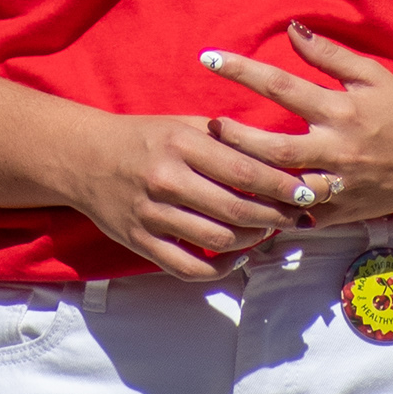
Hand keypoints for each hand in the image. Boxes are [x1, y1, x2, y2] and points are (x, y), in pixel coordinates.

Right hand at [57, 113, 296, 281]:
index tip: (307, 193)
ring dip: (253, 240)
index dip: (281, 186)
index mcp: (180, 144)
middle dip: (276, 217)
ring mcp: (151, 215)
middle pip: (236, 210)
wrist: (84, 157)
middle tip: (297, 218)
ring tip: (267, 231)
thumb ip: (228, 140)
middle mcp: (165, 180)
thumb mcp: (184, 125)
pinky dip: (222, 268)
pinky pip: (189, 268)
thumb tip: (282, 159)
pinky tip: (237, 255)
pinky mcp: (140, 243)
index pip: (243, 170)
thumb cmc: (145, 138)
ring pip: (218, 241)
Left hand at [197, 25, 392, 225]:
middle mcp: (336, 151)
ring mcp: (336, 187)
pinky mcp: (336, 214)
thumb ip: (329, 54)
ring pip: (280, 190)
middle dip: (235, 136)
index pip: (282, 86)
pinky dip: (268, 210)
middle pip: (273, 148)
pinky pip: (294, 216)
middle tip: (209, 124)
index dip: (242, 70)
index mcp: (341, 111)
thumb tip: (290, 29)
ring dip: (246, 177)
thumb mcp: (371, 75)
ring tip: (216, 164)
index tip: (208, 59)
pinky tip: (241, 201)